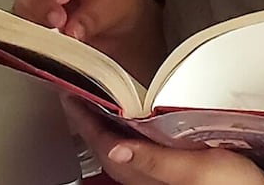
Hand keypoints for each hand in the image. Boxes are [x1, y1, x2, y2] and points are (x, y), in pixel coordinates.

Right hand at [11, 0, 165, 80]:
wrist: (116, 24)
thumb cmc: (116, 0)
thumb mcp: (116, 3)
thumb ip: (93, 16)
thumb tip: (72, 31)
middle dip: (38, 0)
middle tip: (57, 20)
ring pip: (20, 3)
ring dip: (34, 21)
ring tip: (55, 36)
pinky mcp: (31, 20)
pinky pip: (20, 27)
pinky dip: (30, 37)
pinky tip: (45, 45)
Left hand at [63, 98, 263, 184]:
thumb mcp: (194, 169)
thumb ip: (154, 159)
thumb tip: (114, 149)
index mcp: (143, 174)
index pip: (100, 142)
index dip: (82, 115)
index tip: (68, 90)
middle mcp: (143, 177)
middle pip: (104, 144)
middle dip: (88, 116)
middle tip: (77, 87)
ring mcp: (154, 176)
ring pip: (117, 146)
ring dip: (105, 122)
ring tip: (98, 96)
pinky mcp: (168, 172)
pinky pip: (135, 147)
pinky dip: (125, 129)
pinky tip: (132, 117)